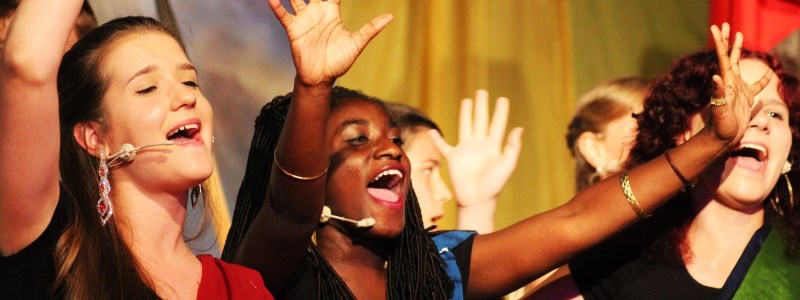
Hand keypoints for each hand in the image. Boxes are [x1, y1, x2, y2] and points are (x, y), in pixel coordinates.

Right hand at [268, 0, 392, 85]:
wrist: (321, 78)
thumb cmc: (339, 61)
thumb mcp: (357, 43)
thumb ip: (371, 29)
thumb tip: (390, 17)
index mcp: (332, 12)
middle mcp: (316, 12)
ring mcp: (304, 19)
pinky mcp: (293, 29)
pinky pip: (283, 15)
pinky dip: (277, 6)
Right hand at [429, 90, 523, 207]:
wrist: (477, 199)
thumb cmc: (494, 185)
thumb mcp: (507, 165)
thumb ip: (512, 147)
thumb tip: (518, 128)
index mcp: (493, 146)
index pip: (497, 124)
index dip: (500, 112)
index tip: (502, 99)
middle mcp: (479, 145)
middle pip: (480, 120)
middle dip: (481, 106)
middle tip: (482, 92)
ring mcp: (466, 150)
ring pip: (465, 126)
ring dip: (465, 114)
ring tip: (467, 100)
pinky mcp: (453, 158)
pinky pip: (444, 146)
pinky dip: (437, 139)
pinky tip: (431, 131)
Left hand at [707, 22, 772, 146]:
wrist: (722, 139)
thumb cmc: (719, 126)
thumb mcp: (719, 109)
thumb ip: (718, 93)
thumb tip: (715, 77)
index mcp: (726, 82)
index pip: (723, 58)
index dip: (720, 43)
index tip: (716, 27)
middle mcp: (731, 82)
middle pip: (730, 56)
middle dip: (728, 41)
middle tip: (727, 25)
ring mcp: (738, 89)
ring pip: (740, 65)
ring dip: (739, 51)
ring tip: (739, 36)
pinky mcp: (745, 99)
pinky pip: (756, 86)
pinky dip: (762, 79)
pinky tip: (769, 74)